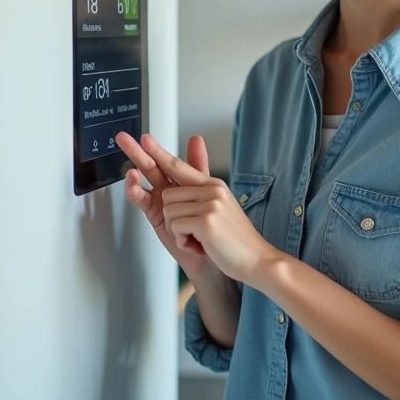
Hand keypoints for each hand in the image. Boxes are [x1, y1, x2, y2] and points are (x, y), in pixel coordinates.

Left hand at [118, 131, 280, 285]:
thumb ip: (199, 189)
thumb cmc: (234, 239)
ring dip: (180, 233)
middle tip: (196, 232)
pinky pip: (176, 228)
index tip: (144, 139)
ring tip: (201, 239)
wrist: (256, 260)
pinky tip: (202, 246)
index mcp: (213, 185)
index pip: (179, 165)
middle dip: (174, 219)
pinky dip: (184, 242)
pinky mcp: (206, 221)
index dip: (158, 152)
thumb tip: (192, 166)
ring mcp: (210, 203)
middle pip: (167, 195)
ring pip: (169, 212)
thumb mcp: (217, 208)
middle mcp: (211, 190)